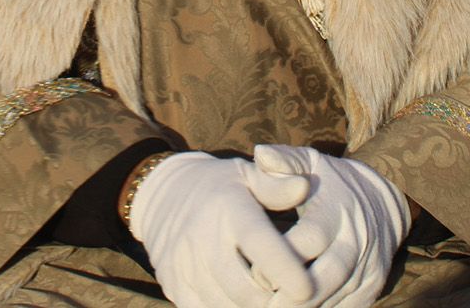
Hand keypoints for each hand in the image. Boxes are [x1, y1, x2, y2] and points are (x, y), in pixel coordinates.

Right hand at [128, 151, 314, 307]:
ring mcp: (183, 265)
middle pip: (244, 290)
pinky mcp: (173, 286)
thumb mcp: (247, 176)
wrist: (161, 196)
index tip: (307, 289)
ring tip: (270, 300)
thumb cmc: (220, 187)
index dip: (284, 269)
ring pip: (226, 307)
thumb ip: (276, 186)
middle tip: (293, 299)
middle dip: (273, 302)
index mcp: (228, 208)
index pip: (258, 242)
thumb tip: (304, 186)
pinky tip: (243, 303)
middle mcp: (202, 237)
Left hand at [253, 145, 410, 307]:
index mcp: (336, 210)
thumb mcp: (310, 162)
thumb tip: (260, 153)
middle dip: (293, 296)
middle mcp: (355, 240)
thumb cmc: (331, 180)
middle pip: (326, 277)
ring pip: (336, 297)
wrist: (384, 199)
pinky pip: (347, 307)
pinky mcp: (372, 286)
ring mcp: (367, 266)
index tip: (254, 272)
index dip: (283, 257)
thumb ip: (284, 161)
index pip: (311, 239)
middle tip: (263, 307)